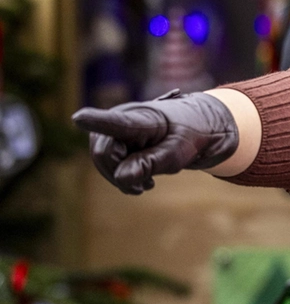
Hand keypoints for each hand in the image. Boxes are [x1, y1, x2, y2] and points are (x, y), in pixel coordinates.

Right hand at [72, 91, 239, 194]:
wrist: (196, 126)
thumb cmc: (189, 136)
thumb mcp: (179, 152)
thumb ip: (152, 163)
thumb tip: (122, 177)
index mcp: (143, 118)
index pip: (117, 123)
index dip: (96, 122)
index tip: (79, 118)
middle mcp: (121, 117)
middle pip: (103, 154)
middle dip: (120, 174)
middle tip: (147, 185)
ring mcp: (113, 127)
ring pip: (102, 161)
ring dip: (121, 177)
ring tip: (146, 184)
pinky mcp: (111, 137)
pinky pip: (105, 162)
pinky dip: (120, 175)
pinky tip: (139, 182)